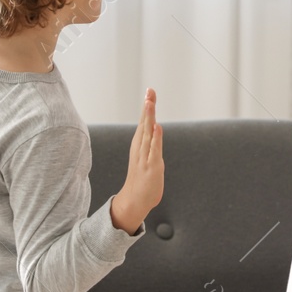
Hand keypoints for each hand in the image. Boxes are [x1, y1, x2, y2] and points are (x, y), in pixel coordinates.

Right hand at [111, 89, 163, 233]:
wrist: (134, 201)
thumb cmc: (142, 178)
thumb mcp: (147, 156)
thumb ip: (150, 142)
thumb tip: (154, 127)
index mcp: (140, 145)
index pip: (145, 121)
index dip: (148, 106)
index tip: (150, 91)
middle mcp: (140, 148)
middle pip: (145, 123)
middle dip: (148, 107)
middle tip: (149, 91)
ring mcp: (145, 157)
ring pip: (148, 134)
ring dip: (149, 118)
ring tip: (150, 103)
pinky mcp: (151, 167)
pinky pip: (154, 150)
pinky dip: (155, 138)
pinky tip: (157, 127)